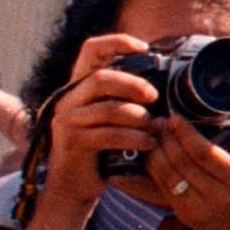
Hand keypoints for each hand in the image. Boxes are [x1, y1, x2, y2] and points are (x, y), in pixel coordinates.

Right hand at [39, 33, 162, 215]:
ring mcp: (67, 120)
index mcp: (80, 87)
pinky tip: (148, 143)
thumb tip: (163, 85)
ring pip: (107, 108)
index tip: (143, 47)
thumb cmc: (101, 150)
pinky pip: (108, 134)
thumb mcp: (113, 119)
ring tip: (154, 127)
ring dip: (138, 117)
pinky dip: (133, 137)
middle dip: (132, 84)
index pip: (90, 50)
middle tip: (154, 95)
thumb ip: (126, 99)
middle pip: (100, 78)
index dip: (116, 42)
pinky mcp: (72, 141)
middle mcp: (69, 99)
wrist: (74, 187)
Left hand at [139, 97, 229, 229]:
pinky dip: (156, 169)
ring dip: (156, 153)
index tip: (175, 116)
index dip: (185, 134)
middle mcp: (219, 198)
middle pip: (182, 164)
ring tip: (154, 134)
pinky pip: (164, 189)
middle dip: (166, 139)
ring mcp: (200, 210)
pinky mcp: (187, 217)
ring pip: (168, 177)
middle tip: (158, 121)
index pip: (205, 154)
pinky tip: (155, 153)